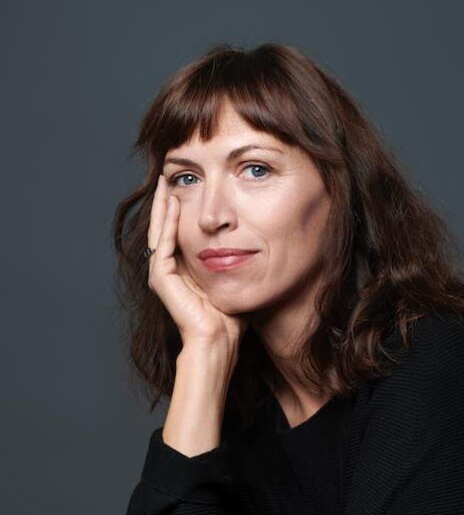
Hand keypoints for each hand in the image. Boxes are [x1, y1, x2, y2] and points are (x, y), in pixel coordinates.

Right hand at [147, 175, 247, 356]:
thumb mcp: (231, 279)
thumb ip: (233, 261)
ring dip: (165, 206)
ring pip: (161, 231)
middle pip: (165, 226)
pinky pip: (164, 244)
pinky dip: (169, 223)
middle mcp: (167, 269)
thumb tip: (251, 243)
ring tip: (168, 182)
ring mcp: (161, 273)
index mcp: (182, 269)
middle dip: (169, 201)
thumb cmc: (229, 317)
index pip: (178, 231)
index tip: (188, 186)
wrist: (219, 340)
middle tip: (170, 175)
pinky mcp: (161, 278)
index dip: (181, 209)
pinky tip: (175, 204)